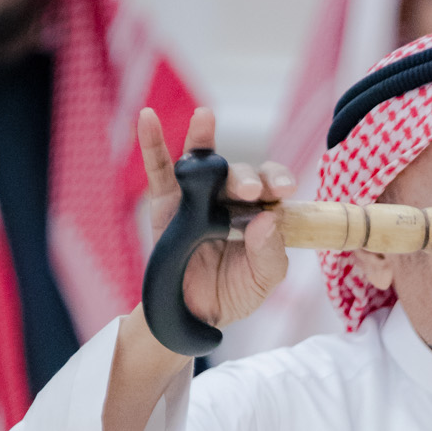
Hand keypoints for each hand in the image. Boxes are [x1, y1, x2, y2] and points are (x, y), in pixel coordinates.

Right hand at [139, 104, 293, 330]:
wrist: (193, 313)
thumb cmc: (234, 292)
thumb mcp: (262, 282)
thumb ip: (270, 254)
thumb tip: (267, 220)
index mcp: (259, 212)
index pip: (271, 187)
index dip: (278, 181)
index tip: (283, 190)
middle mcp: (229, 198)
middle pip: (237, 175)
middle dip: (244, 178)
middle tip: (247, 191)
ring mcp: (196, 195)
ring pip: (201, 162)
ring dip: (202, 139)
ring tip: (204, 117)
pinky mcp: (166, 201)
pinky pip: (158, 168)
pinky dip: (151, 141)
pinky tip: (147, 117)